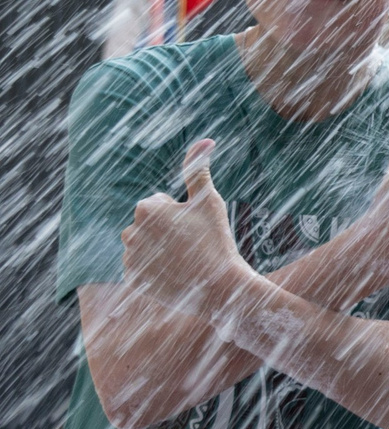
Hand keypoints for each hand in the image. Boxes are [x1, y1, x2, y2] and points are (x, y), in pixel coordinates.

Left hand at [122, 140, 252, 317]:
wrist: (219, 288)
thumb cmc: (216, 240)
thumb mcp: (209, 202)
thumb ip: (198, 170)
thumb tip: (206, 140)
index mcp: (146, 208)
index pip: (159, 205)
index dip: (182, 216)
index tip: (195, 229)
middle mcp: (130, 231)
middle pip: (148, 225)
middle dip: (166, 232)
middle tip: (191, 246)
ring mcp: (129, 257)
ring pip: (144, 246)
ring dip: (159, 251)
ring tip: (183, 262)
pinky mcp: (131, 279)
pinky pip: (141, 268)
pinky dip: (155, 271)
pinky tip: (174, 276)